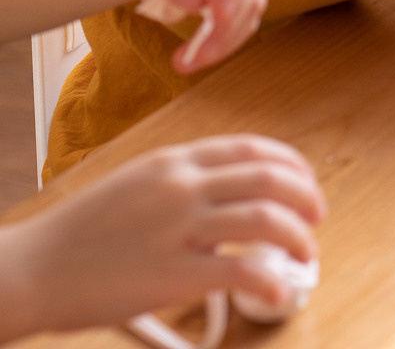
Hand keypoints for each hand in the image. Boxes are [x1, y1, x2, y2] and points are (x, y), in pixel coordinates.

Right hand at [0, 137, 321, 337]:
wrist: (30, 269)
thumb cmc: (78, 235)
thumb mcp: (135, 185)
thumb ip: (183, 185)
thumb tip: (228, 201)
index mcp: (175, 161)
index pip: (253, 150)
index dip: (292, 166)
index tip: (304, 186)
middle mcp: (183, 185)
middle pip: (272, 179)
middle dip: (306, 199)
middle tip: (315, 221)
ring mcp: (180, 226)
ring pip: (268, 219)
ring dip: (298, 239)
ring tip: (303, 257)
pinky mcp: (173, 272)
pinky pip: (243, 270)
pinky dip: (272, 281)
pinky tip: (277, 292)